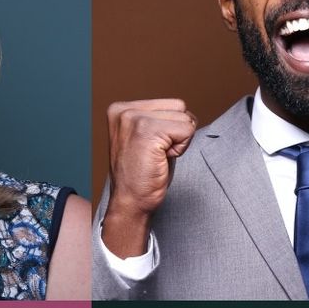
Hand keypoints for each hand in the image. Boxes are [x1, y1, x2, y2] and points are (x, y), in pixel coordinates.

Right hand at [101, 100, 196, 255]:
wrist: (129, 203)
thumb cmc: (140, 175)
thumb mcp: (145, 138)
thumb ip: (157, 118)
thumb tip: (186, 111)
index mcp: (121, 109)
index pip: (172, 104)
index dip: (170, 129)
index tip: (149, 149)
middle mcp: (125, 111)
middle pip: (179, 107)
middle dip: (176, 133)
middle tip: (154, 155)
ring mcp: (134, 119)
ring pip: (185, 117)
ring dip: (178, 141)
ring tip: (157, 157)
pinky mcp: (147, 131)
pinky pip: (187, 130)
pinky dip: (181, 149)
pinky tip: (160, 160)